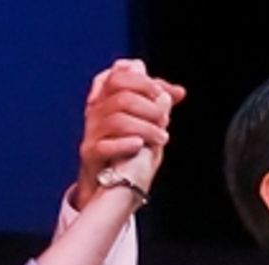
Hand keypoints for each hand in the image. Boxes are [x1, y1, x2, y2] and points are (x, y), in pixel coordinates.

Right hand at [76, 59, 185, 207]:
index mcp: (107, 99)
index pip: (118, 75)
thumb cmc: (130, 153)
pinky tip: (140, 145)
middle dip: (148, 104)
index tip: (161, 93)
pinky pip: (105, 145)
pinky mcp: (90, 153)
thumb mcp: (146, 126)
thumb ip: (158, 106)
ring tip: (162, 138)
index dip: (142, 81)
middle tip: (165, 120)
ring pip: (117, 120)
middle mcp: (96, 111)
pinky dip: (125, 144)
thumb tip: (178, 91)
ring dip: (146, 128)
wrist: (112, 185)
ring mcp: (92, 132)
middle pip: (119, 94)